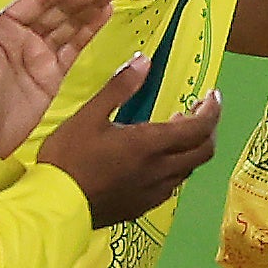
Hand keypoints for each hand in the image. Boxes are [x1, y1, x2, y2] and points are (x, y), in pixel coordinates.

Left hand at [0, 0, 122, 157]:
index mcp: (4, 27)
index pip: (39, 0)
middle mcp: (24, 36)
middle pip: (60, 8)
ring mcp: (40, 54)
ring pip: (71, 24)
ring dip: (92, 6)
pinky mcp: (53, 74)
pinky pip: (74, 46)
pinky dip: (90, 30)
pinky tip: (106, 13)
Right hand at [35, 58, 225, 229]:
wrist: (54, 206)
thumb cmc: (68, 157)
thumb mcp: (89, 116)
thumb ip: (120, 88)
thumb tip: (144, 61)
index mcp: (150, 145)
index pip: (199, 128)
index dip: (213, 110)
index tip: (212, 95)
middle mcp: (160, 171)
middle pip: (204, 151)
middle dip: (208, 128)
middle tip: (196, 111)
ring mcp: (153, 193)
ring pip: (189, 169)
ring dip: (190, 148)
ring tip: (173, 130)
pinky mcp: (143, 207)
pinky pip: (172, 184)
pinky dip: (175, 166)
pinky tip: (156, 160)